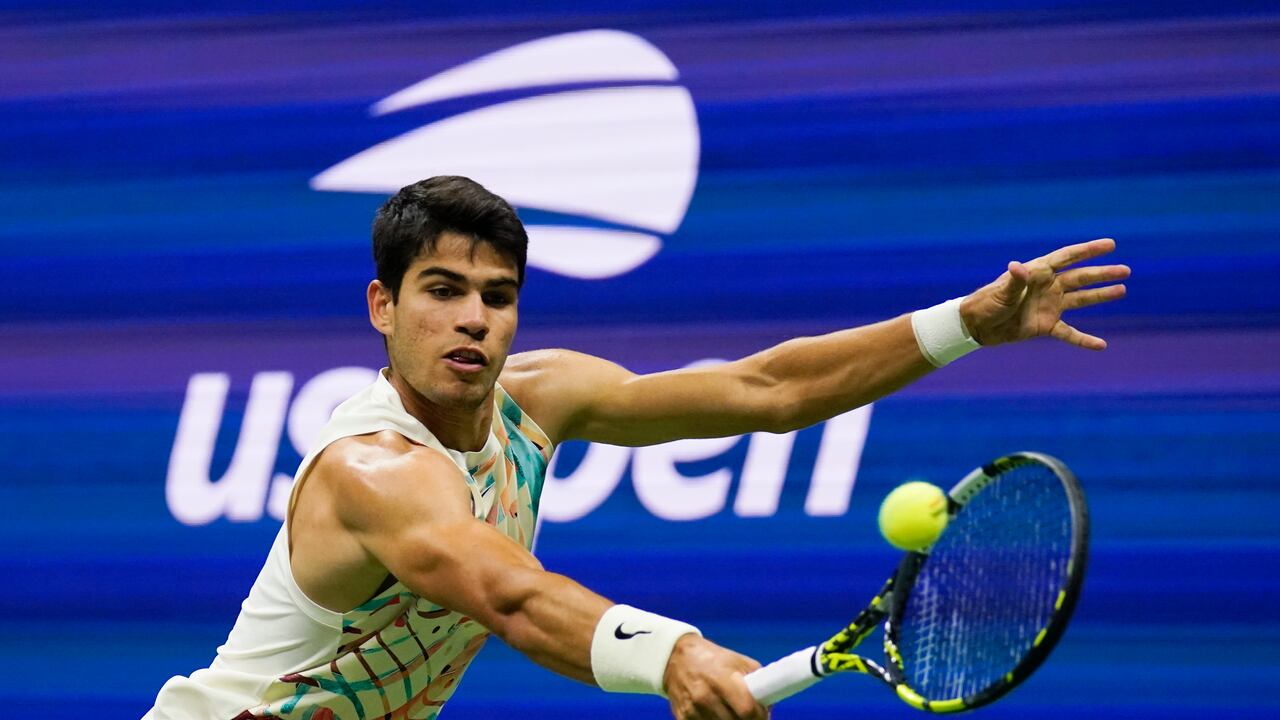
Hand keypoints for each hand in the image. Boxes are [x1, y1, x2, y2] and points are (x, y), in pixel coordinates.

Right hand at [664, 635, 768, 719]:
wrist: (675, 659)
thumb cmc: (712, 659)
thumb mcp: (737, 661)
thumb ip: (756, 680)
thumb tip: (769, 704)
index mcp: (721, 679)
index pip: (747, 709)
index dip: (759, 716)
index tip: (763, 716)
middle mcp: (705, 696)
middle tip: (751, 717)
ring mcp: (692, 710)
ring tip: (733, 714)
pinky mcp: (683, 718)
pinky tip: (718, 716)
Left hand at [960, 237, 1128, 349]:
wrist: (976, 326)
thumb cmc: (986, 303)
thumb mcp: (1001, 291)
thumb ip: (1014, 281)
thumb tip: (1018, 267)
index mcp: (1038, 272)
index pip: (1067, 257)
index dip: (1088, 250)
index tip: (1110, 244)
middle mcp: (1047, 287)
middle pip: (1080, 277)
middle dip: (1102, 274)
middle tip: (1125, 270)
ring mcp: (1049, 306)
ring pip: (1081, 299)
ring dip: (1101, 296)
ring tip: (1122, 290)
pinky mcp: (1045, 326)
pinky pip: (1069, 333)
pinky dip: (1084, 340)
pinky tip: (1101, 345)